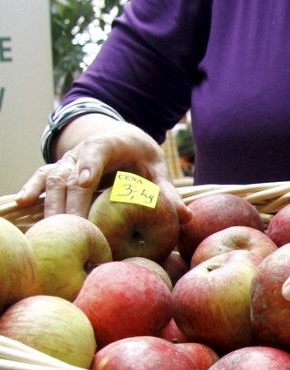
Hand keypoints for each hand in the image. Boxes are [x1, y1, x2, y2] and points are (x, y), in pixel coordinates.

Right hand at [16, 120, 188, 222]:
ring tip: (54, 231)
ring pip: (54, 179)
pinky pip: (41, 178)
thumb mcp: (158, 169)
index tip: (86, 180)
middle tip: (75, 228)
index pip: (99, 151)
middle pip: (73, 175)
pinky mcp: (58, 169)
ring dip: (52, 204)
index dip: (91, 164)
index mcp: (112, 144)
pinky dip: (31, 189)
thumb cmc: (141, 157)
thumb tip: (187, 218)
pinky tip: (22, 204)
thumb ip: (168, 193)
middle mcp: (84, 151)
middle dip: (72, 201)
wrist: (120, 138)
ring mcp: (68, 160)